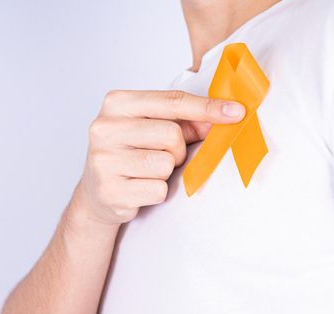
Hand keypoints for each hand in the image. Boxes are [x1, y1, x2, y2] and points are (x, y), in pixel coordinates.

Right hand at [72, 89, 245, 226]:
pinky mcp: (110, 190)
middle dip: (177, 149)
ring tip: (146, 172)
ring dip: (166, 172)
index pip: (171, 101)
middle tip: (162, 155)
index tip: (237, 112)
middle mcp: (104, 128)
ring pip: (165, 164)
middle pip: (171, 134)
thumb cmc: (131, 153)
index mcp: (116, 103)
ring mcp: (104, 160)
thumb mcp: (151, 127)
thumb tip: (227, 115)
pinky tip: (139, 188)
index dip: (207, 107)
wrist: (96, 192)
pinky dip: (157, 192)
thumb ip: (184, 120)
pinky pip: (158, 189)